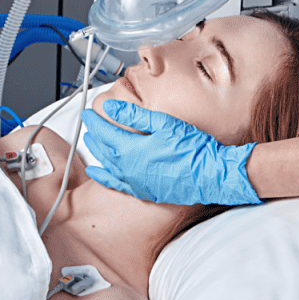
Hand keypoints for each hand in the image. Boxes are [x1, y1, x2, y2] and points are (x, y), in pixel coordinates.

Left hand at [83, 99, 260, 206]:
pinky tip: (97, 173)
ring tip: (91, 140)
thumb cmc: (192, 149)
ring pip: (108, 165)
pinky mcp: (144, 192)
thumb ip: (134, 116)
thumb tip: (111, 108)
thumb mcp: (164, 124)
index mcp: (132, 149)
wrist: (211, 175)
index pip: (104, 132)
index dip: (94, 121)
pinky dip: (103, 177)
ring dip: (97, 151)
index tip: (88, 113)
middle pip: (104, 148)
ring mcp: (136, 182)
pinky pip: (116, 184)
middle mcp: (129, 168)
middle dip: (94, 134)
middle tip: (88, 123)